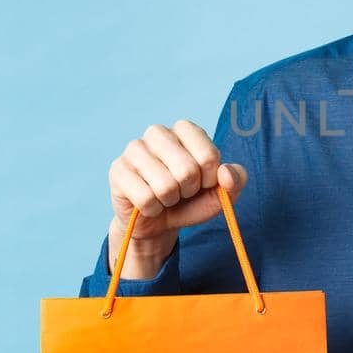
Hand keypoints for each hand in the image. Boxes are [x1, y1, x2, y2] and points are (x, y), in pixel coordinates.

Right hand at [108, 120, 247, 275]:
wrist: (158, 222)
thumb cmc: (191, 201)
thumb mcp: (220, 193)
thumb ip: (235, 180)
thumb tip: (225, 173)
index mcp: (186, 130)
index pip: (209, 157)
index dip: (210, 180)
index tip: (202, 183)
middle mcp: (158, 132)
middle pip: (187, 170)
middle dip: (189, 191)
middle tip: (181, 191)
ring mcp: (134, 149)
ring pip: (165, 186)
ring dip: (170, 201)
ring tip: (165, 196)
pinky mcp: (118, 170)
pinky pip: (145, 199)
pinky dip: (152, 209)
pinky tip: (148, 203)